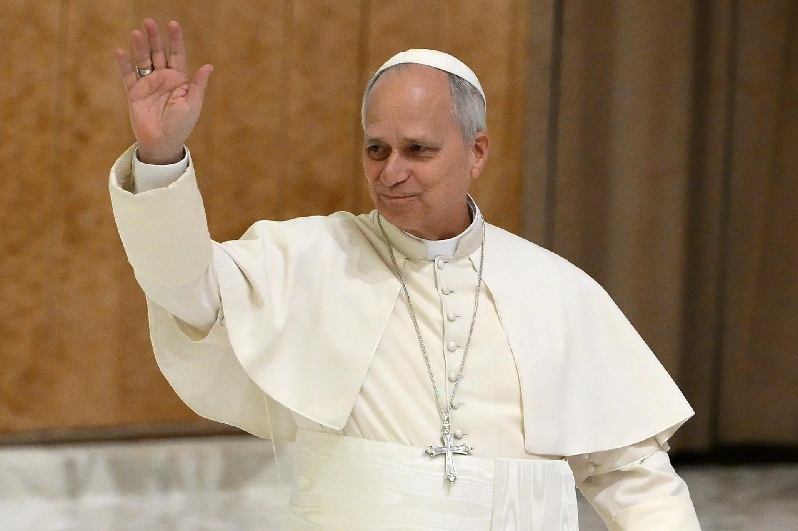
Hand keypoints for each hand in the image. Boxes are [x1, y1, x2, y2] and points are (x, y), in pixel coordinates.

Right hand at [114, 19, 212, 163]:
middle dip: (155, 38)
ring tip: (136, 33)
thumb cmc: (181, 125)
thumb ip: (198, 85)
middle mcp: (163, 78)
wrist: (163, 142)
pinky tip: (120, 52)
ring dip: (140, 47)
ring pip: (143, 60)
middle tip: (149, 22)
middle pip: (158, 53)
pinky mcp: (134, 92)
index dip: (176, 40)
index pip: (177, 55)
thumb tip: (209, 66)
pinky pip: (128, 76)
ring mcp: (148, 84)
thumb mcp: (193, 105)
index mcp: (179, 80)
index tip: (173, 24)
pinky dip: (124, 64)